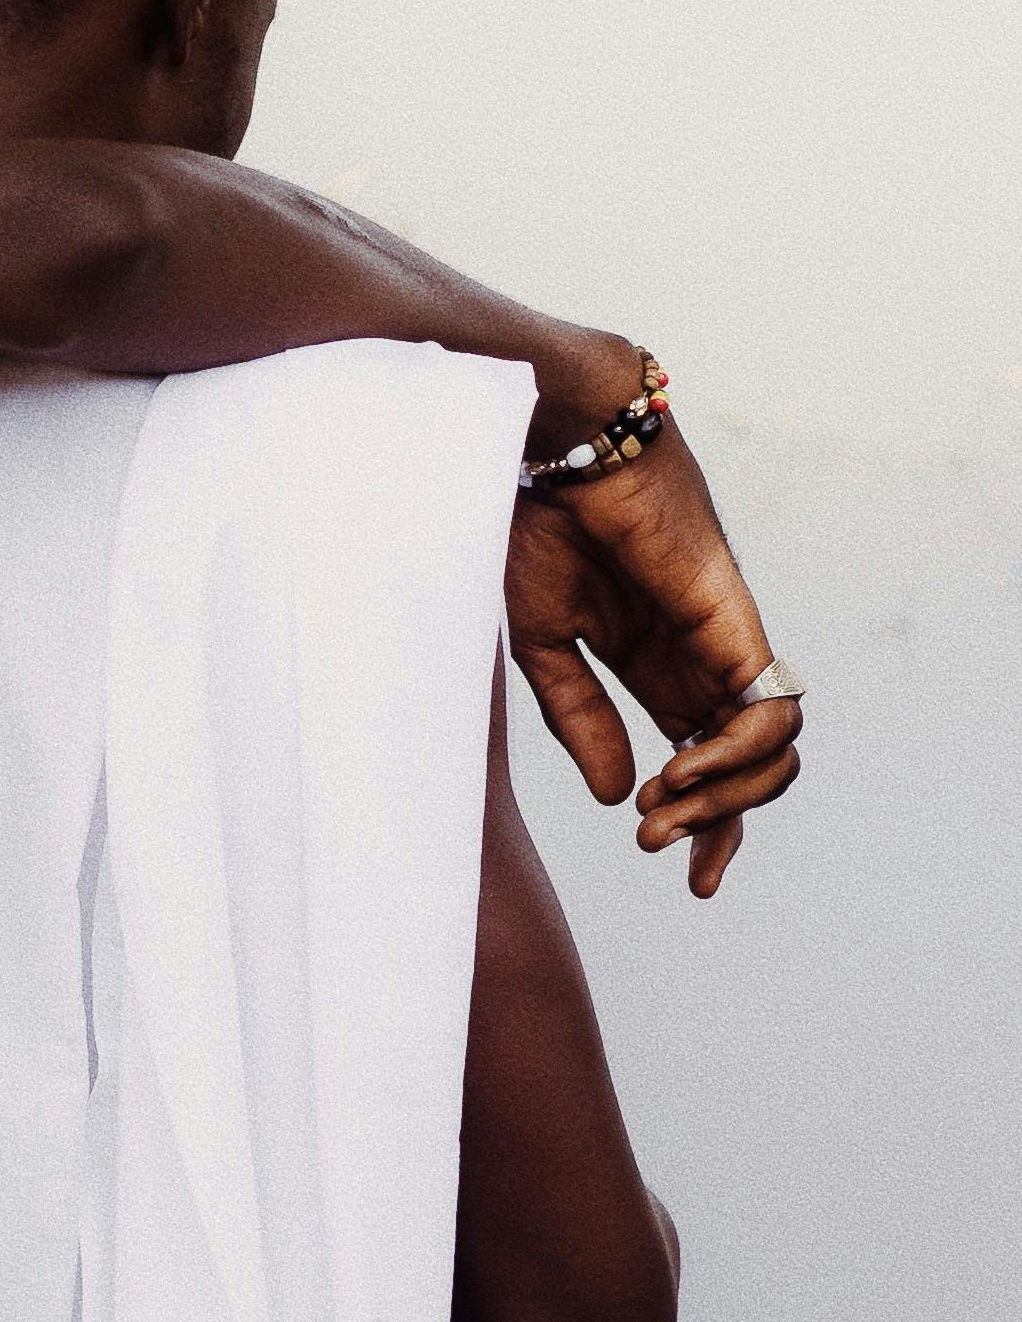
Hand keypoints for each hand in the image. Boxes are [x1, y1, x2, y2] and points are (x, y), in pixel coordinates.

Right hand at [503, 414, 803, 895]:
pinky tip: (679, 769)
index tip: (682, 875)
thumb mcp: (544, 644)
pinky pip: (769, 712)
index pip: (707, 762)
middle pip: (755, 767)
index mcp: (658, 668)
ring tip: (664, 812)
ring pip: (777, 749)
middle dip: (720, 826)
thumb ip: (580, 718)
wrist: (563, 447)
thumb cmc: (544, 523)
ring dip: (727, 799)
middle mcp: (702, 662)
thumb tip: (615, 796)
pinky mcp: (737, 624)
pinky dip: (734, 755)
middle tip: (669, 855)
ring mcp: (725, 644)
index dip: (706, 825)